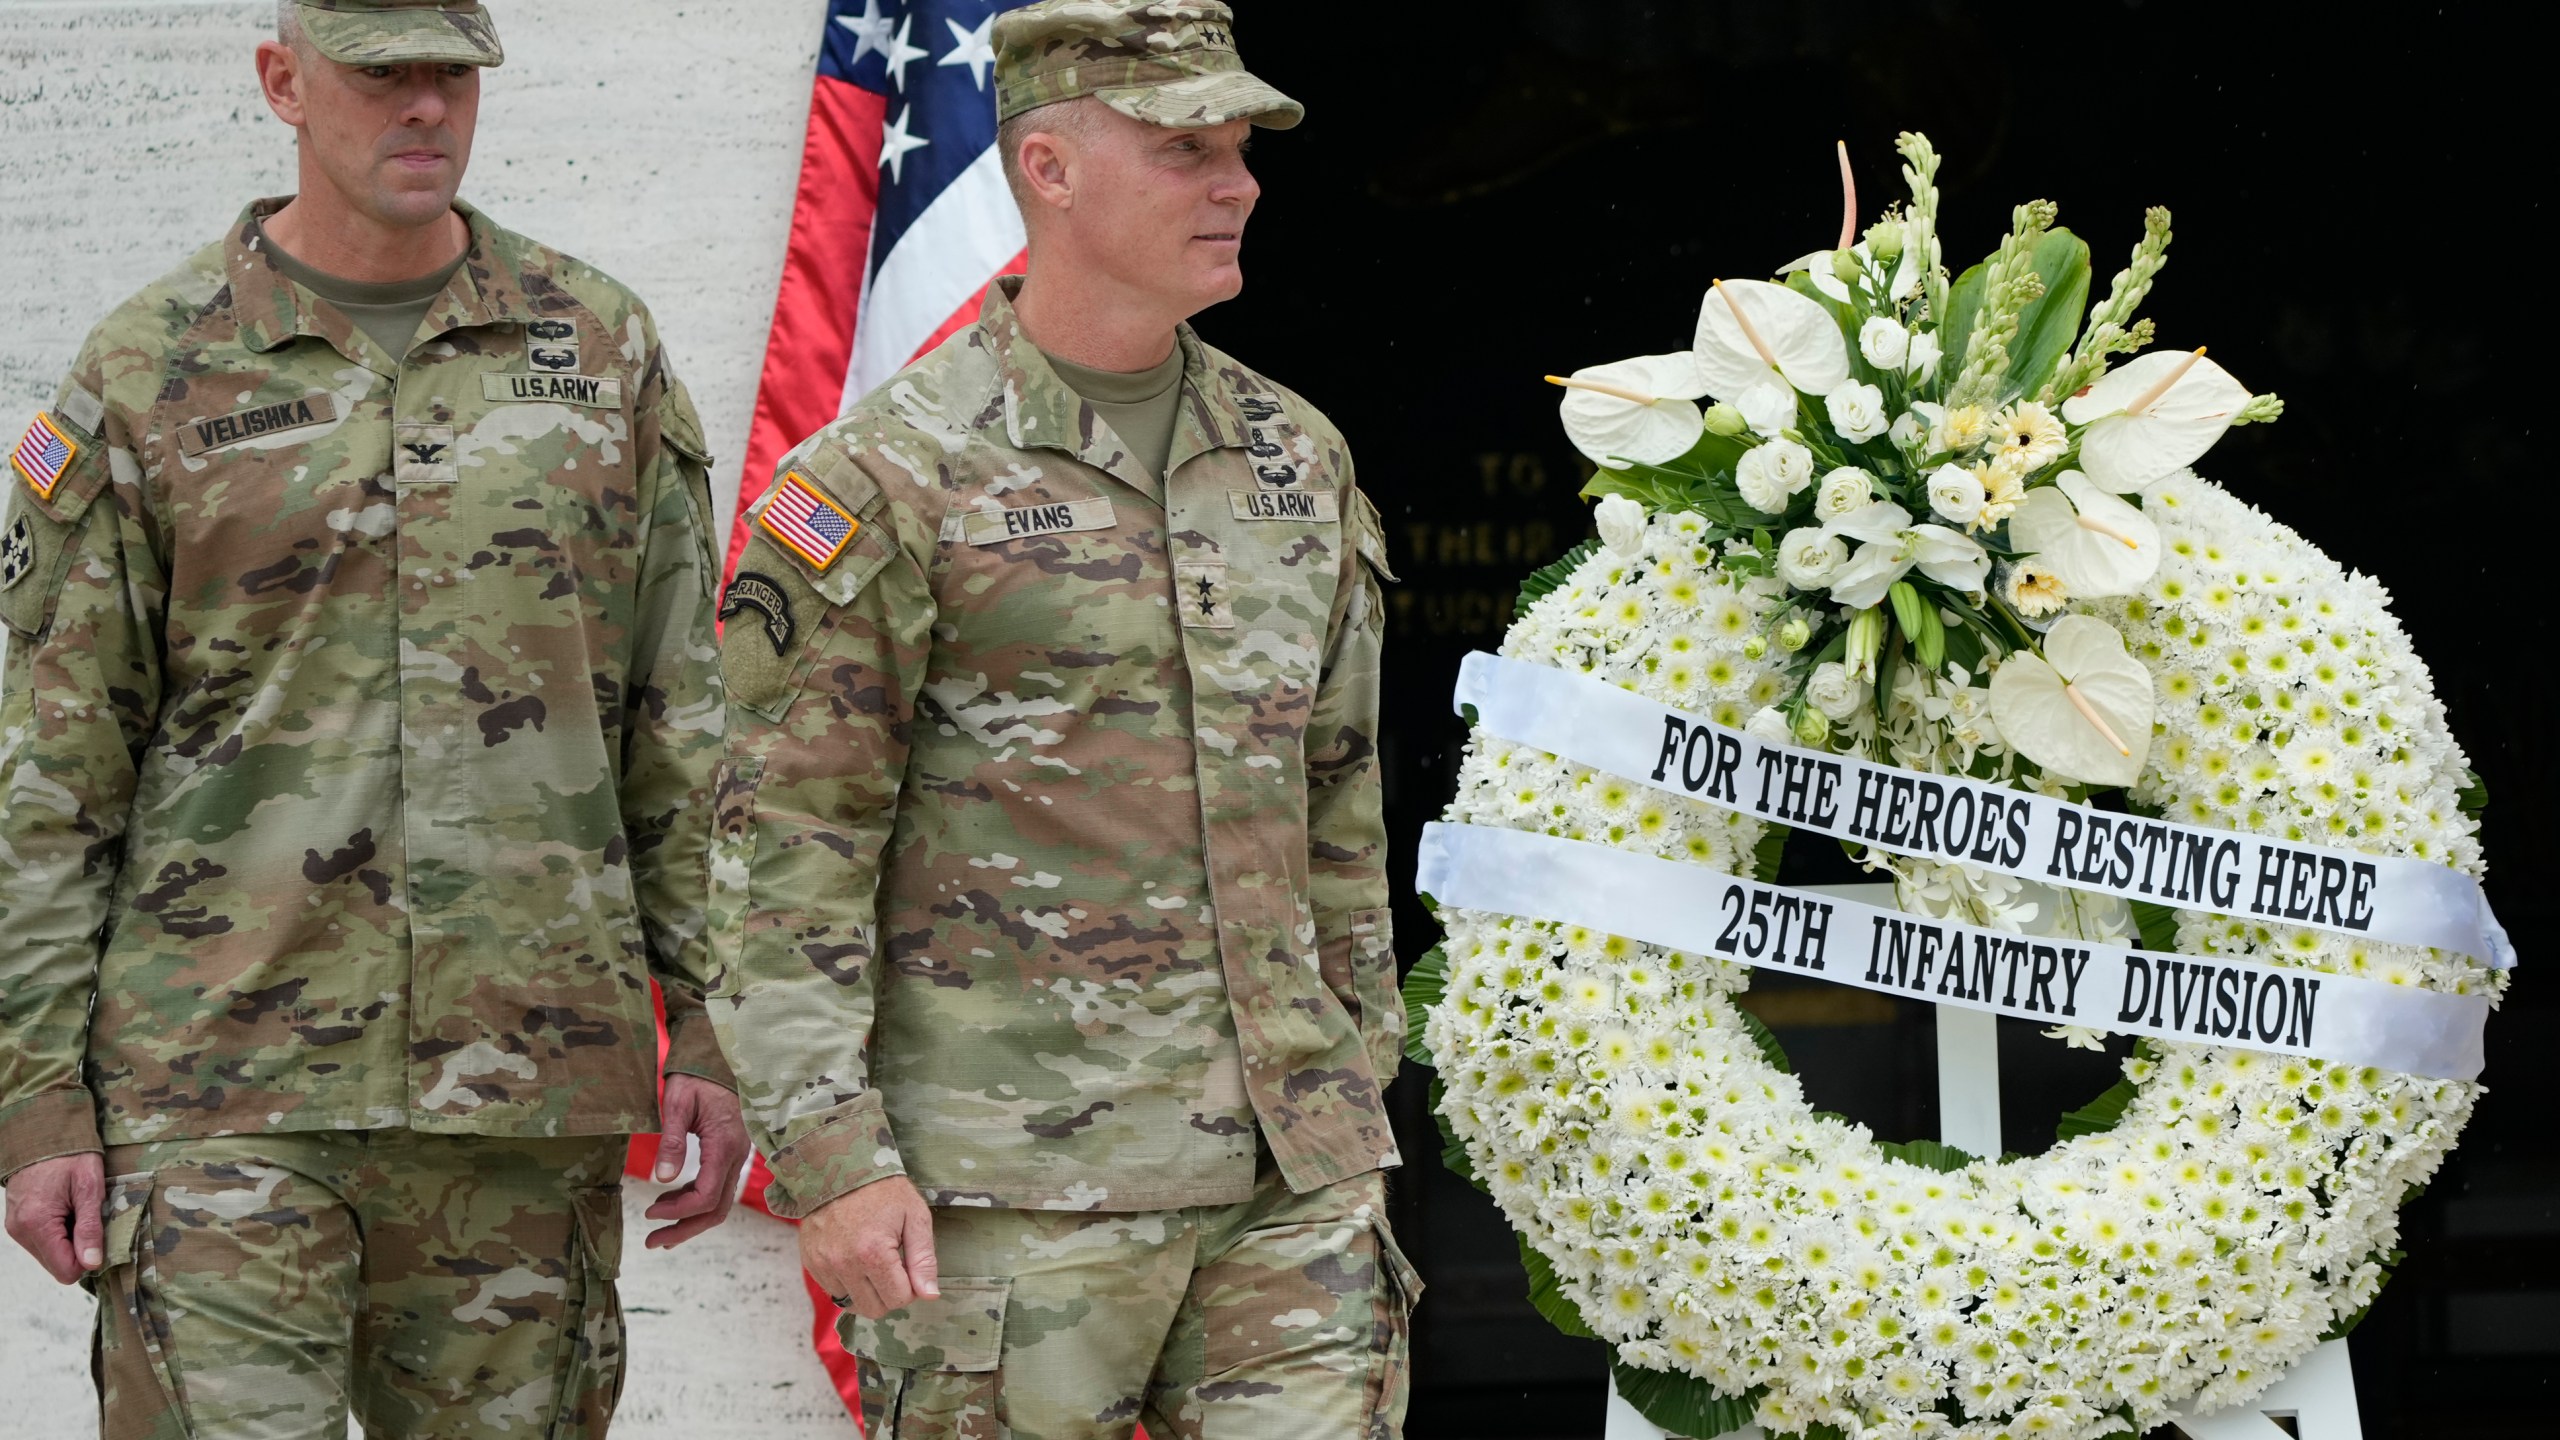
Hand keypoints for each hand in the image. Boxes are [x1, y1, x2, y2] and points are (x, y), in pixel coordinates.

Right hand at [3, 1153, 104, 1284]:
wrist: (43, 1136)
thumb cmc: (70, 1157)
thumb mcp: (89, 1188)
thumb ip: (90, 1228)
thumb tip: (92, 1263)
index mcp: (36, 1223)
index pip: (64, 1269)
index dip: (87, 1260)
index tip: (100, 1238)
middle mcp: (20, 1230)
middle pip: (56, 1265)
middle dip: (78, 1250)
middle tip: (88, 1220)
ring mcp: (15, 1227)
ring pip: (48, 1255)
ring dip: (68, 1241)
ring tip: (76, 1212)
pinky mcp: (16, 1223)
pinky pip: (41, 1242)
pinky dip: (57, 1233)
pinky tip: (65, 1211)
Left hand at [641, 1075, 749, 1250]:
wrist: (718, 1059)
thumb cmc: (697, 1077)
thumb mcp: (679, 1103)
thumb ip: (673, 1141)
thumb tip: (662, 1178)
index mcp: (724, 1145)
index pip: (705, 1195)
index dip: (677, 1212)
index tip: (649, 1212)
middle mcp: (735, 1156)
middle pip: (716, 1209)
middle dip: (685, 1229)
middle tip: (653, 1241)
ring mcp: (736, 1157)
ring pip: (719, 1203)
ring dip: (690, 1221)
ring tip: (660, 1232)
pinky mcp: (730, 1155)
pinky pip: (717, 1189)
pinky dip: (695, 1203)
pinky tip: (672, 1201)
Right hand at [800, 1174, 937, 1319]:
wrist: (839, 1166)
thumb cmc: (883, 1189)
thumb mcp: (915, 1216)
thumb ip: (924, 1259)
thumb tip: (929, 1295)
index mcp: (873, 1253)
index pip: (898, 1300)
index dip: (910, 1288)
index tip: (908, 1266)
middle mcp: (844, 1264)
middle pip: (874, 1309)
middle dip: (889, 1294)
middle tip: (893, 1266)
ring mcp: (823, 1264)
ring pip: (852, 1303)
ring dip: (867, 1290)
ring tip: (872, 1261)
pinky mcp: (811, 1262)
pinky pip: (833, 1291)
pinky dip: (847, 1283)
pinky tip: (854, 1258)